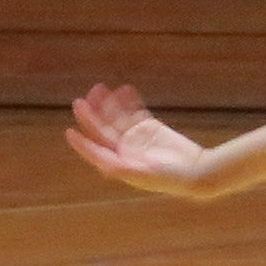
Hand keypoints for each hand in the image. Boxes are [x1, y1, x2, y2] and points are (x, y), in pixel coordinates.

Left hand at [63, 84, 223, 198]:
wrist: (196, 171)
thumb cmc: (170, 178)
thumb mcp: (144, 174)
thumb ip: (123, 169)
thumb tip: (102, 167)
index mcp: (120, 164)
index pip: (96, 152)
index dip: (81, 144)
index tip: (69, 132)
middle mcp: (124, 150)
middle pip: (102, 130)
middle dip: (91, 115)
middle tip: (80, 101)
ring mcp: (136, 137)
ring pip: (116, 117)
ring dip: (107, 103)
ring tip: (100, 87)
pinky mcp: (149, 127)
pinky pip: (135, 111)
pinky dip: (129, 101)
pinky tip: (125, 89)